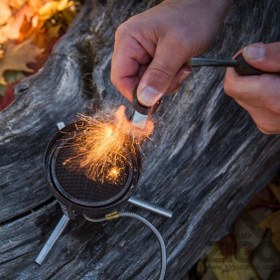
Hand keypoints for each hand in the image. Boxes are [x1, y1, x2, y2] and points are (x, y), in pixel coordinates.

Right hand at [111, 0, 231, 105]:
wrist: (206, 5)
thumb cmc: (192, 16)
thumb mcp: (177, 47)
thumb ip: (159, 75)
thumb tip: (144, 100)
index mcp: (128, 40)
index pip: (120, 78)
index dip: (134, 94)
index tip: (152, 102)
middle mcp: (131, 48)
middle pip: (135, 83)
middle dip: (157, 86)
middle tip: (177, 75)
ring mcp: (142, 53)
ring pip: (148, 84)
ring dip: (167, 82)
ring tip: (182, 66)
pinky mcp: (154, 58)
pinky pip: (158, 79)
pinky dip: (171, 78)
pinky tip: (181, 66)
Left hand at [224, 42, 279, 133]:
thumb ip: (275, 56)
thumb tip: (249, 54)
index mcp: (275, 101)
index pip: (232, 85)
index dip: (236, 67)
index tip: (248, 57)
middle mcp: (267, 117)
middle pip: (236, 90)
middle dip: (249, 74)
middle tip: (270, 65)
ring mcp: (267, 124)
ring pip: (243, 96)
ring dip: (255, 83)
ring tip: (276, 77)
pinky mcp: (267, 124)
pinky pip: (252, 104)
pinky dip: (260, 92)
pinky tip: (276, 87)